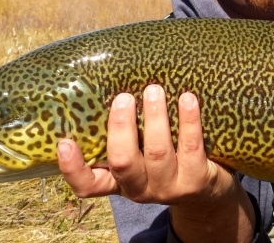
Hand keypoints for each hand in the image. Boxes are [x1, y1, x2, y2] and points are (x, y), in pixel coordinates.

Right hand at [57, 85, 255, 240]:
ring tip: (155, 90)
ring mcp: (168, 188)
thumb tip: (111, 81)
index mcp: (117, 182)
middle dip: (121, 127)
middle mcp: (139, 189)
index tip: (65, 143)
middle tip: (124, 97)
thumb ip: (125, 133)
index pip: (87, 185)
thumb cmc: (166, 161)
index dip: (73, 168)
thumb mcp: (140, 154)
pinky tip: (188, 99)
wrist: (208, 191)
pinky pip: (191, 147)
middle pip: (123, 162)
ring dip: (155, 118)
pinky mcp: (196, 181)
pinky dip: (188, 120)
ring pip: (158, 153)